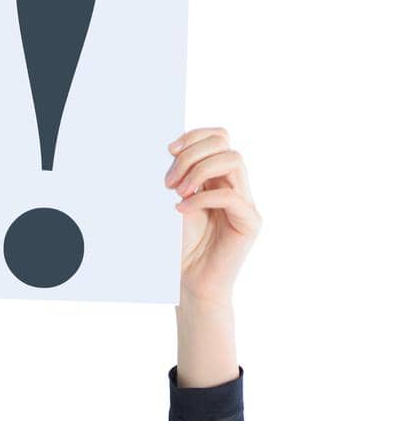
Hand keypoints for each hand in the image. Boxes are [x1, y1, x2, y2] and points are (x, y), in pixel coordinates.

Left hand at [164, 128, 260, 306]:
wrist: (189, 284)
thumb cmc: (180, 247)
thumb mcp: (174, 203)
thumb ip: (179, 175)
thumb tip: (170, 148)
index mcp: (218, 177)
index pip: (218, 137)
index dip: (194, 136)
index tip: (168, 150)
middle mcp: (236, 185)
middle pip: (225, 143)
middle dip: (192, 154)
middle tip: (168, 182)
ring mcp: (246, 203)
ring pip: (233, 160)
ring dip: (199, 170)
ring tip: (177, 192)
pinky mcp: (250, 222)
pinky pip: (230, 196)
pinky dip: (202, 198)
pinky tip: (181, 210)